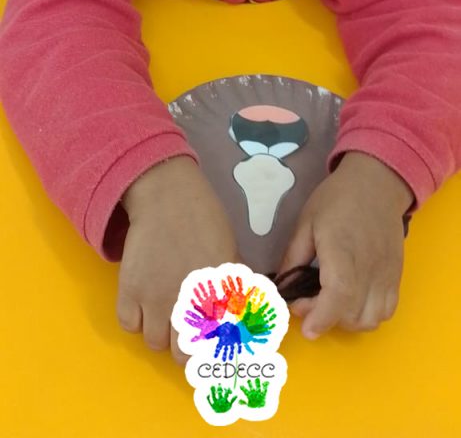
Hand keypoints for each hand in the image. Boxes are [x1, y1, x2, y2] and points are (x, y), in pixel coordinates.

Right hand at [117, 156, 238, 363]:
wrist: (168, 196)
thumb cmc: (205, 219)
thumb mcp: (230, 252)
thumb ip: (235, 286)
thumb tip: (241, 312)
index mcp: (216, 296)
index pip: (217, 345)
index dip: (215, 351)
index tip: (214, 345)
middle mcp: (187, 303)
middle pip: (184, 355)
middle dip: (187, 348)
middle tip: (188, 330)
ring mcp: (156, 298)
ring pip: (155, 343)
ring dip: (161, 334)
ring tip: (165, 314)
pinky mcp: (130, 288)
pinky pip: (128, 324)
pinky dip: (136, 320)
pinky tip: (144, 304)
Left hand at [276, 152, 413, 338]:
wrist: (377, 183)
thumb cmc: (337, 199)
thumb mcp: (307, 222)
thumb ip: (294, 257)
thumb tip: (281, 286)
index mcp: (342, 250)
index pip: (338, 296)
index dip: (321, 318)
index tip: (305, 327)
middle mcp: (368, 267)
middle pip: (352, 315)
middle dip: (326, 319)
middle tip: (308, 303)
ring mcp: (386, 273)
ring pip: (371, 319)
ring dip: (348, 321)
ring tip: (331, 303)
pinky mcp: (396, 275)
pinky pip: (387, 310)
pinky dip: (369, 315)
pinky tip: (354, 301)